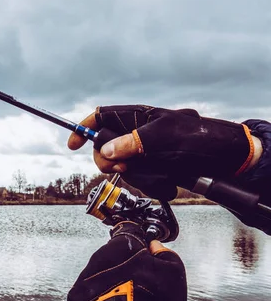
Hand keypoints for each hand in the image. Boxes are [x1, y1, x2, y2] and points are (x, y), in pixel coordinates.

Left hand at [67, 221, 186, 300]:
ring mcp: (84, 278)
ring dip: (110, 279)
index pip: (129, 237)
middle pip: (111, 255)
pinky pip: (89, 288)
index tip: (145, 253)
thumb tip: (155, 248)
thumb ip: (165, 256)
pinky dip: (99, 294)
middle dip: (124, 264)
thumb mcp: (174, 278)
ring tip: (127, 297)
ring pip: (99, 271)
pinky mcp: (75, 298)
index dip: (139, 246)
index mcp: (122, 249)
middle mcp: (98, 260)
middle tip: (139, 280)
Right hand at [68, 105, 262, 199]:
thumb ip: (134, 141)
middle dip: (110, 160)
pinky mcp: (153, 168)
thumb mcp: (166, 135)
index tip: (73, 145)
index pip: (102, 117)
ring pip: (121, 167)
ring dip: (136, 176)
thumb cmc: (201, 138)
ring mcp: (144, 152)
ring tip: (156, 174)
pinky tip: (166, 182)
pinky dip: (150, 184)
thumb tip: (107, 149)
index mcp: (138, 117)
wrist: (226, 159)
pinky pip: (138, 179)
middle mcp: (137, 134)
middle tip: (122, 168)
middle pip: (105, 146)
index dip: (84, 128)